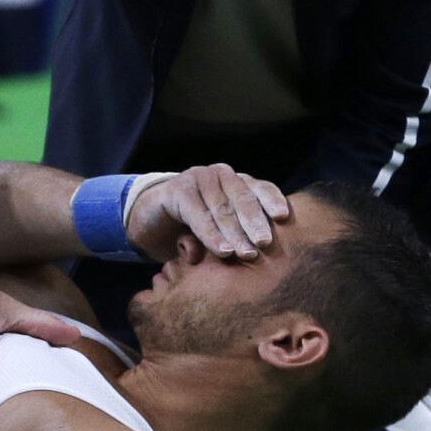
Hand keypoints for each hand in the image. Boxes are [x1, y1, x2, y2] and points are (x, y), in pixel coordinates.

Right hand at [126, 164, 289, 260]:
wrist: (146, 220)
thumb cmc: (190, 229)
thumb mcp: (216, 234)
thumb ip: (232, 238)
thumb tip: (247, 255)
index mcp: (236, 182)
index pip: (260, 188)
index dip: (272, 201)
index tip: (283, 217)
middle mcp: (220, 175)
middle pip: (243, 199)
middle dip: (255, 224)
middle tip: (264, 246)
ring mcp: (198, 178)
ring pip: (222, 208)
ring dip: (235, 233)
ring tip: (245, 254)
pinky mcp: (177, 190)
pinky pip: (198, 215)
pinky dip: (211, 235)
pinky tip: (222, 250)